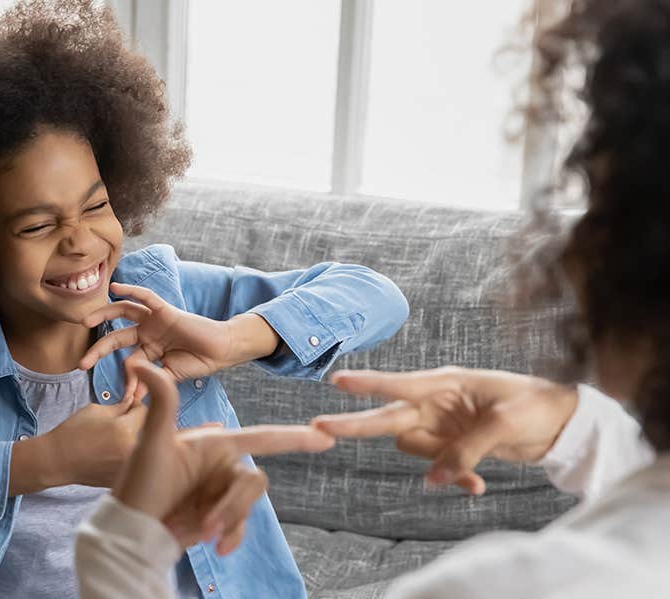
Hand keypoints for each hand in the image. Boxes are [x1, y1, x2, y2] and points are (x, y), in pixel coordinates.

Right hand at [42, 399, 148, 487]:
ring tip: (113, 440)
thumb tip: (135, 403)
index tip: (127, 407)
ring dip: (133, 440)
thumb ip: (121, 406)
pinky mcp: (124, 477)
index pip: (145, 410)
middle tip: (118, 423)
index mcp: (126, 430)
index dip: (134, 405)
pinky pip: (134, 462)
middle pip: (147, 430)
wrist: (57, 461)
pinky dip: (126, 456)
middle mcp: (132, 450)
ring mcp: (129, 467)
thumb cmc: (73, 433)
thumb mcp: (96, 410)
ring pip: (142, 447)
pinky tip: (110, 454)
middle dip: (136, 423)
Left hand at [78, 282, 280, 401]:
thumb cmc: (199, 362)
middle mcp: (147, 333)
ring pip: (124, 312)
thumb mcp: (170, 376)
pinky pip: (147, 297)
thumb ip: (151, 382)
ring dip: (104, 314)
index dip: (125, 380)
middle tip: (81, 364)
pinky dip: (131, 290)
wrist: (222, 351)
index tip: (124, 398)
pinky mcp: (166, 310)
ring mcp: (155, 320)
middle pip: (116, 337)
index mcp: (148, 350)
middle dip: (98, 350)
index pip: (127, 362)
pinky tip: (115, 288)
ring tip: (86, 320)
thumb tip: (133, 398)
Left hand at [114, 363, 334, 553]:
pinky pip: (241, 525)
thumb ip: (160, 402)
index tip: (325, 435)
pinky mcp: (221, 516)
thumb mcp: (150, 442)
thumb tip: (141, 364)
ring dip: (227, 521)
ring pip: (248, 505)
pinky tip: (218, 547)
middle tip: (206, 525)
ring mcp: (223, 492)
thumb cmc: (138, 483)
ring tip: (199, 533)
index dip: (294, 437)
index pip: (261, 438)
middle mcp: (223, 465)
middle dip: (233, 505)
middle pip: (254, 481)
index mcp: (215, 443)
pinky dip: (232, 536)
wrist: (132, 528)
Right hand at [311, 367, 579, 494]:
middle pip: (387, 417)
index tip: (336, 381)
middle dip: (354, 425)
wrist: (562, 423)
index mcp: (445, 383)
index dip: (367, 384)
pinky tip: (478, 487)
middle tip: (317, 428)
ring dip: (436, 466)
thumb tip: (433, 480)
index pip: (398, 384)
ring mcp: (441, 425)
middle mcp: (435, 403)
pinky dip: (456, 478)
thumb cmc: (536, 406)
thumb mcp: (503, 425)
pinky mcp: (452, 445)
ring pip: (414, 449)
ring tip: (472, 478)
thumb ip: (465, 451)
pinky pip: (438, 467)